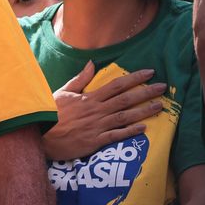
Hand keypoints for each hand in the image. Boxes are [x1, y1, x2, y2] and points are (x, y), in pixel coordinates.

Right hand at [43, 61, 166, 160]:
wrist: (40, 135)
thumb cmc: (50, 113)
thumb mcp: (63, 92)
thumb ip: (80, 79)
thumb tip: (91, 63)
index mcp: (90, 97)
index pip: (117, 85)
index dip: (135, 78)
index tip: (150, 73)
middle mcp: (97, 110)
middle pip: (126, 99)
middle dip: (146, 92)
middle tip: (164, 88)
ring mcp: (97, 126)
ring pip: (126, 116)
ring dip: (144, 111)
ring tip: (160, 106)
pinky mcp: (95, 141)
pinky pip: (116, 135)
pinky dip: (130, 131)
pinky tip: (144, 128)